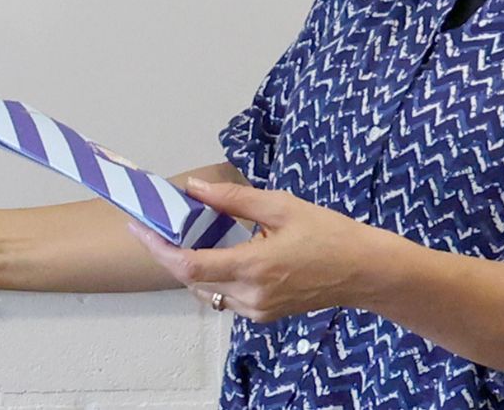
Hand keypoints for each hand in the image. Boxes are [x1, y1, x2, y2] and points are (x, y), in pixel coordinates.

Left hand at [126, 178, 389, 323]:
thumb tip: (193, 188)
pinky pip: (225, 296)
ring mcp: (257, 310)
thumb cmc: (329, 234)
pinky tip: (216, 251)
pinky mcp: (264, 314)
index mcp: (254, 267)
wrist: (366, 271)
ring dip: (190, 264)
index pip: (189, 265)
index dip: (158, 247)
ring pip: (206, 289)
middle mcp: (251, 296)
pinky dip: (212, 275)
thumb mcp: (282, 206)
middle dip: (168, 251)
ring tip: (183, 232)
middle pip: (191, 279)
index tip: (138, 226)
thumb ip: (234, 199)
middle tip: (154, 223)